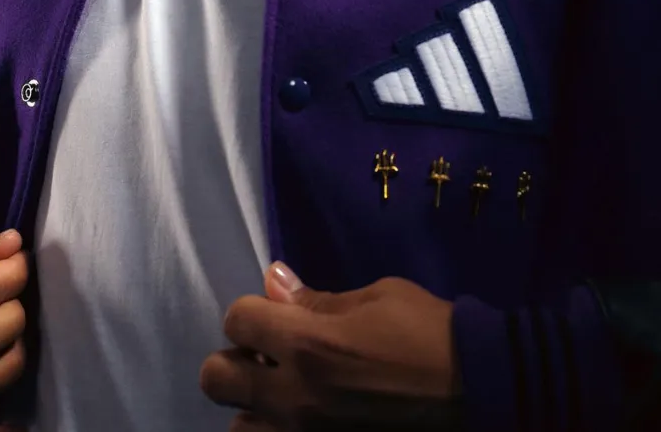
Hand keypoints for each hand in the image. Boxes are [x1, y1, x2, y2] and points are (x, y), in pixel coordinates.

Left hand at [199, 264, 462, 430]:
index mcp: (307, 345)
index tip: (274, 315)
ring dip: (254, 408)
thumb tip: (273, 281)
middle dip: (235, 360)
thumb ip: (316, 300)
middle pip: (216, 379)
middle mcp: (295, 397)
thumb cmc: (429, 333)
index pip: (236, 319)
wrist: (482, 391)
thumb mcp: (375, 299)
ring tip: (285, 397)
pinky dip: (281, 431)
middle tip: (268, 358)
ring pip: (240, 429)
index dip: (252, 312)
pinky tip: (308, 417)